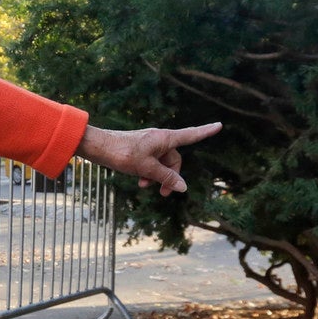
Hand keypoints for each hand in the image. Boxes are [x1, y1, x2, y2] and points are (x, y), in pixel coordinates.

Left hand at [76, 122, 222, 195]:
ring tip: (144, 186)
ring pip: (161, 163)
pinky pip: (151, 162)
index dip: (205, 132)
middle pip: (174, 159)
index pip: (190, 135)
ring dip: (157, 176)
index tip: (219, 125)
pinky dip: (148, 172)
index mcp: (164, 138)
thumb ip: (166, 177)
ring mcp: (149, 144)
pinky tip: (139, 181)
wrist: (98, 147)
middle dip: (170, 176)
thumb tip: (183, 187)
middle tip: (162, 193)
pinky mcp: (140, 149)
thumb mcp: (146, 168)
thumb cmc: (122, 153)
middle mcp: (159, 139)